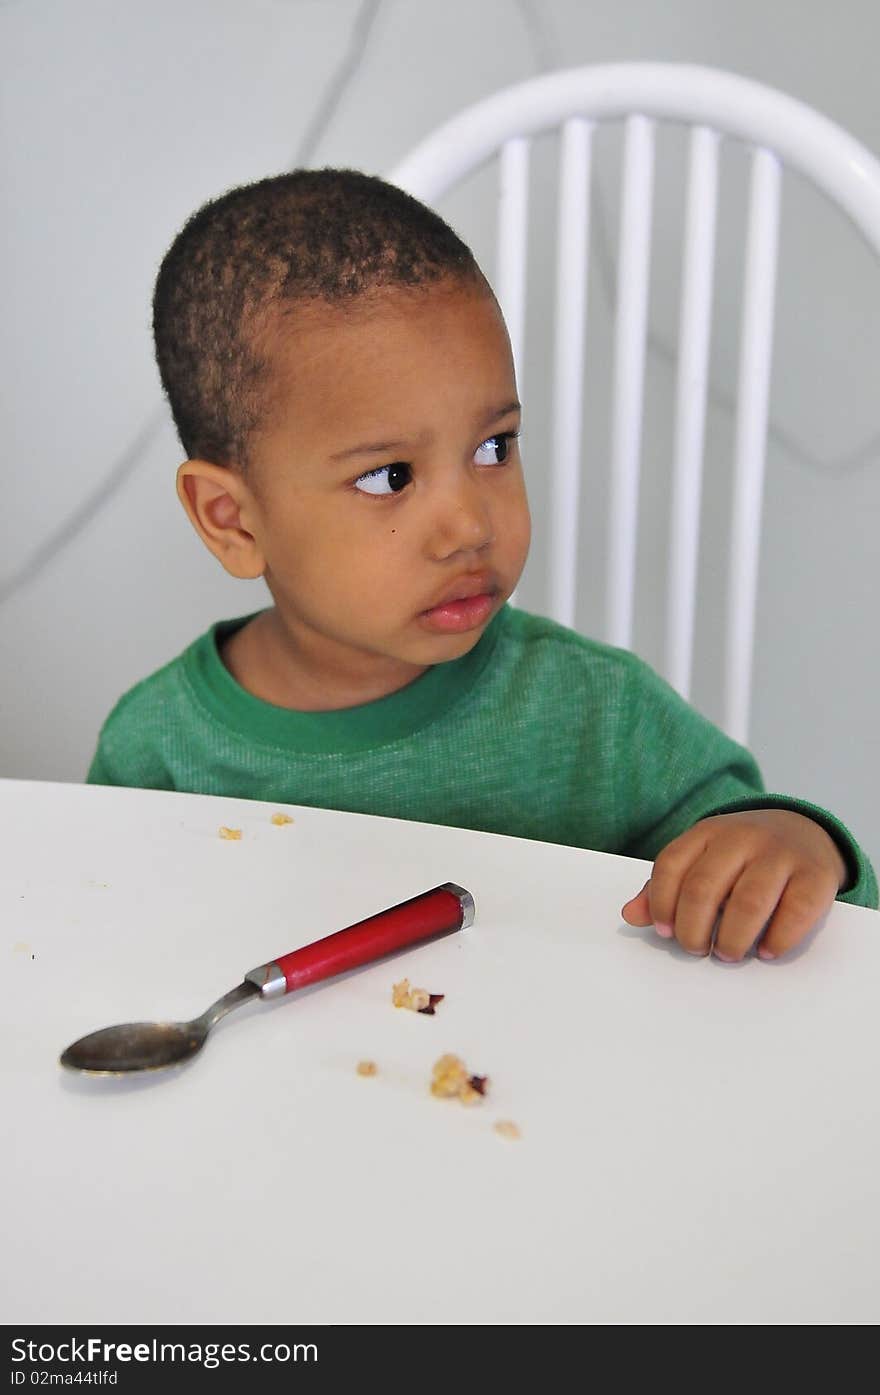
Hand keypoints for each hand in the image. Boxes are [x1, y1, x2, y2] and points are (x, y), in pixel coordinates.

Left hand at [620, 809, 847, 960]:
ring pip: (748, 903)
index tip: (664, 931)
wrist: (804, 830)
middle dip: (692, 929)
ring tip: (727, 953)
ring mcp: (781, 854)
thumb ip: (665, 887)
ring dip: (732, 938)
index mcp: (708, 832)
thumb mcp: (702, 859)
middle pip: (704, 888)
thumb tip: (630, 916)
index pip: (671, 865)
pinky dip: (777, 939)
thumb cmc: (742, 857)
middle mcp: (743, 837)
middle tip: (696, 949)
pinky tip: (765, 950)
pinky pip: (795, 912)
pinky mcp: (816, 875)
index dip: (660, 903)